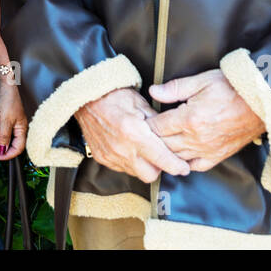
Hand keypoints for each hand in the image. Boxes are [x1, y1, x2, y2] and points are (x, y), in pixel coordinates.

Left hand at [0, 79, 27, 160]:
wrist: (4, 83)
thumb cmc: (8, 99)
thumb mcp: (4, 120)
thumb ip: (3, 136)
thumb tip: (2, 150)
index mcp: (22, 129)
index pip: (18, 148)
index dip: (7, 155)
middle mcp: (19, 127)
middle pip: (12, 145)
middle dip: (2, 149)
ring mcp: (13, 123)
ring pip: (6, 139)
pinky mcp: (7, 119)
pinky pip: (2, 132)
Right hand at [74, 87, 190, 182]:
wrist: (86, 97)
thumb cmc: (115, 96)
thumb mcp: (142, 104)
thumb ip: (158, 123)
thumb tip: (172, 136)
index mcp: (135, 134)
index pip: (162, 159)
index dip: (176, 166)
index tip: (184, 168)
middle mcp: (122, 149)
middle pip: (150, 174)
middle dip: (159, 168)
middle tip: (162, 156)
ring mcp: (110, 156)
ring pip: (136, 173)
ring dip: (143, 165)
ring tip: (144, 150)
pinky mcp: (102, 158)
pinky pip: (121, 168)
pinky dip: (129, 162)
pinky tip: (130, 149)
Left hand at [147, 70, 265, 171]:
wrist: (261, 102)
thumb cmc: (232, 88)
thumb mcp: (202, 81)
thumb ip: (175, 88)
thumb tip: (153, 92)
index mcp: (189, 119)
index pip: (157, 127)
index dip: (145, 124)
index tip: (139, 122)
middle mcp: (196, 139)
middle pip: (163, 145)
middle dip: (150, 141)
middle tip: (142, 136)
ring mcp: (207, 150)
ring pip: (176, 158)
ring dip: (164, 153)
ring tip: (154, 147)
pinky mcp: (218, 156)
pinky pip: (194, 166)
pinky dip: (183, 163)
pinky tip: (177, 157)